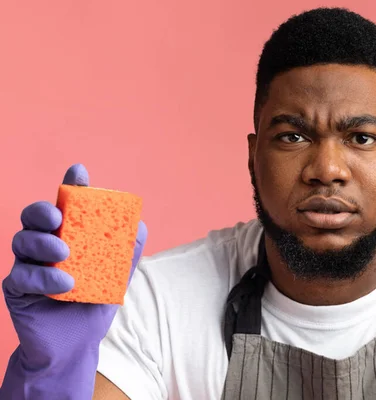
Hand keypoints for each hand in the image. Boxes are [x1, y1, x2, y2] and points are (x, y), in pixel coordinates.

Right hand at [0, 164, 147, 399]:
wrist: (75, 345)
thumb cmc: (93, 304)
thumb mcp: (117, 277)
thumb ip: (127, 252)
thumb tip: (141, 225)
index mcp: (66, 236)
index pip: (65, 205)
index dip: (70, 185)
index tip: (79, 171)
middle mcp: (43, 245)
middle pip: (34, 217)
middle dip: (44, 210)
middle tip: (59, 217)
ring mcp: (27, 265)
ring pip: (22, 241)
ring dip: (43, 243)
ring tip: (65, 253)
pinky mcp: (16, 288)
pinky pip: (22, 276)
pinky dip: (43, 277)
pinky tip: (64, 284)